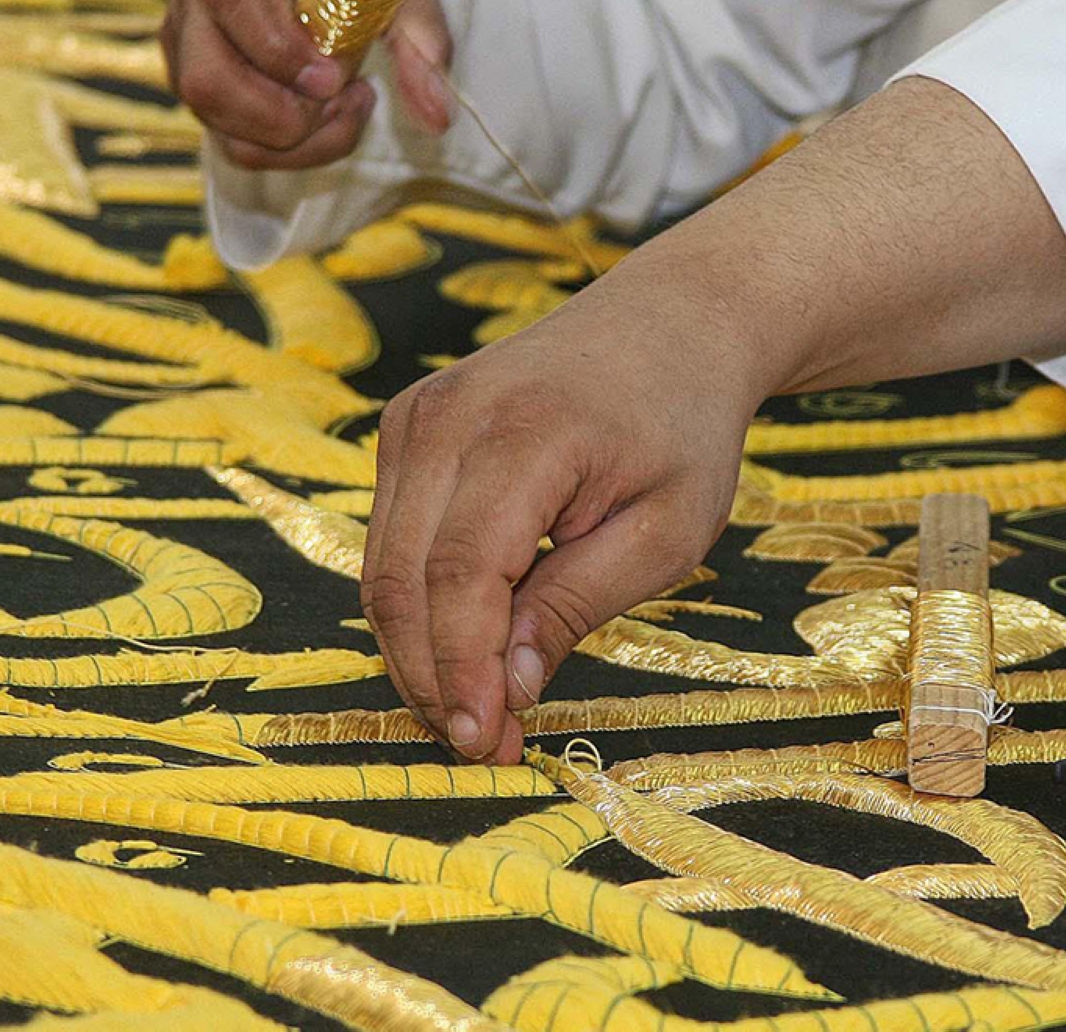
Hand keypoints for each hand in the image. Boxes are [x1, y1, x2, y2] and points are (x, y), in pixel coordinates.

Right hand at [162, 0, 453, 171]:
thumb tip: (440, 120)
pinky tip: (324, 113)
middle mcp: (197, 1)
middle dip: (290, 117)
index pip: (237, 2)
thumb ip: (422, 37)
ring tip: (347, 103)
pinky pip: (231, 139)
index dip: (286, 53)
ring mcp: (186, 46)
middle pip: (212, 86)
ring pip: (221, 127)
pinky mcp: (194, 79)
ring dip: (297, 142)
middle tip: (348, 94)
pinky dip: (286, 148)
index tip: (337, 77)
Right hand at [362, 270, 759, 764]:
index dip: (462, 671)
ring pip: (382, 566)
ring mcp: (417, 415)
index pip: (459, 575)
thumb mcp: (667, 530)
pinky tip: (464, 645)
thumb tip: (504, 687)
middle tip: (483, 745)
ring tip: (475, 710)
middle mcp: (449, 416)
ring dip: (416, 651)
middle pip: (401, 578)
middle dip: (432, 677)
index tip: (488, 744)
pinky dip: (415, 603)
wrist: (671, 321)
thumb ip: (577, 602)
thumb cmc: (683, 426)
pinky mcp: (406, 425)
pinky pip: (389, 536)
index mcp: (524, 434)